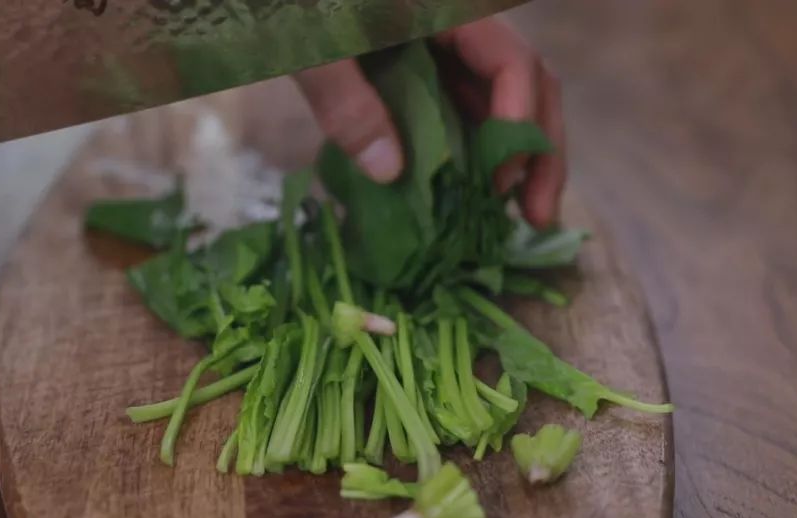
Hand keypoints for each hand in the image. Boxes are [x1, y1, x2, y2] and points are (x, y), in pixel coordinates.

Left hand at [294, 18, 564, 228]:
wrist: (258, 4)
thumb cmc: (293, 7)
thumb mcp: (314, 48)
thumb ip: (345, 100)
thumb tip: (389, 172)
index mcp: (446, 11)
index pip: (512, 62)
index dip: (517, 123)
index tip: (500, 181)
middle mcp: (455, 29)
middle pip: (526, 85)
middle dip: (538, 152)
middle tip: (537, 217)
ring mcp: (439, 50)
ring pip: (498, 102)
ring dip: (514, 158)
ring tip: (517, 217)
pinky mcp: (418, 70)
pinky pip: (459, 110)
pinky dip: (473, 152)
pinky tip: (471, 194)